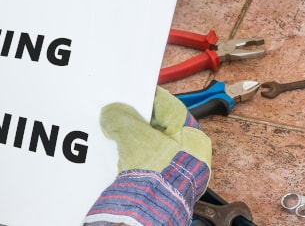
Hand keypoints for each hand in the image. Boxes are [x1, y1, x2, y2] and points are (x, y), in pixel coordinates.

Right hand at [84, 87, 211, 225]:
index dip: (147, 97)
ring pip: (153, 144)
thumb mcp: (133, 135)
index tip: (130, 93)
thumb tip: (113, 112)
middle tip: (118, 114)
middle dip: (137, 121)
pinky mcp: (167, 182)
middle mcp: (191, 150)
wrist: (153, 209)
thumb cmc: (157, 173)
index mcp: (192, 133)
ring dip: (135, 140)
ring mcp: (180, 168)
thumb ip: (121, 117)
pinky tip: (122, 157)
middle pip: (159, 126)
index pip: (168, 105)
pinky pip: (149, 162)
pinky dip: (136, 158)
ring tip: (116, 135)